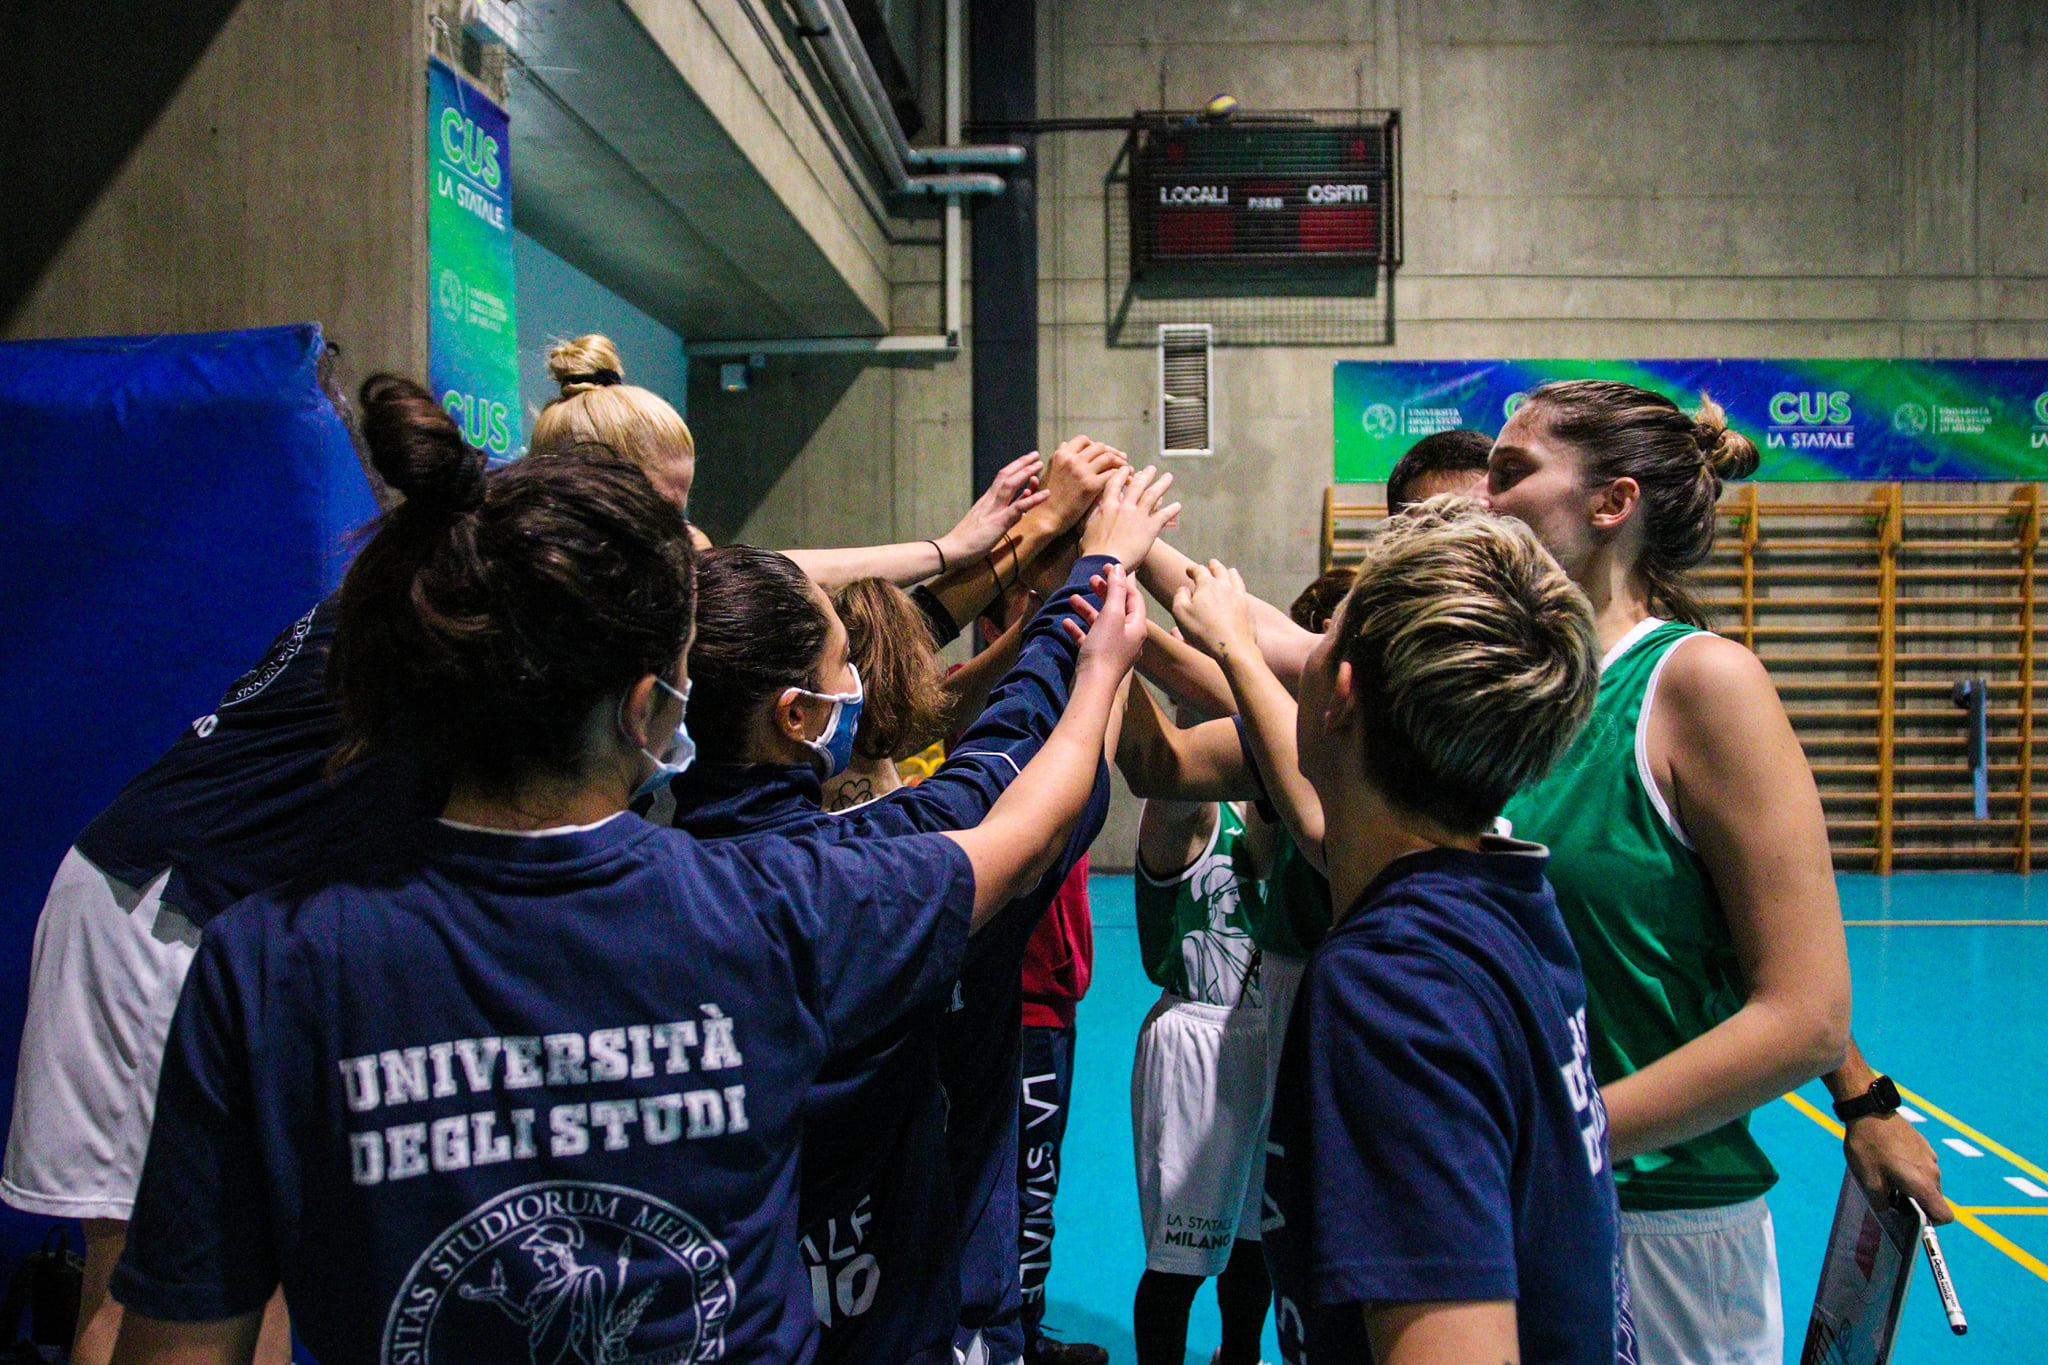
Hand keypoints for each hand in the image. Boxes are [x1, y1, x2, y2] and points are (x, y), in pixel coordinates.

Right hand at [938, 452, 1051, 564]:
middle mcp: (989, 501)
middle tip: (1035, 454)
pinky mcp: (998, 522)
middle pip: (1005, 475)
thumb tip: (1021, 513)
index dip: (1014, 468)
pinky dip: (1033, 499)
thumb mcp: (986, 525)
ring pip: (1010, 484)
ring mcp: (993, 510)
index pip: (1000, 479)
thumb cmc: (967, 542)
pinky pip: (1018, 507)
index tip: (1026, 461)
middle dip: (1021, 463)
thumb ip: (1004, 517)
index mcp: (986, 501)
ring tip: (1039, 464)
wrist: (951, 551)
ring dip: (1026, 473)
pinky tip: (1046, 493)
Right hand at [1038, 436, 1127, 530]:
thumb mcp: (1049, 472)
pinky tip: (1128, 481)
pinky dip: (1123, 476)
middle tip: (1123, 458)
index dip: (1097, 445)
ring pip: (1108, 458)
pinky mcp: (1090, 485)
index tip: (1104, 452)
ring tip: (1128, 469)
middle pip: (1099, 447)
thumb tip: (1066, 444)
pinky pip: (1112, 474)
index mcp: (1061, 454)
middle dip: (1113, 452)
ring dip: (1121, 462)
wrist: (1045, 518)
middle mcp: (1071, 459)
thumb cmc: (1046, 498)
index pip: (1083, 440)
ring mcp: (1081, 471)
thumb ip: (1061, 459)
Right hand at [1063, 563, 1147, 678]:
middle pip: (1117, 609)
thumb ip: (1115, 590)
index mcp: (1137, 626)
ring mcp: (1113, 649)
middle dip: (1104, 592)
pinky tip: (1066, 622)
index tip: (1106, 566)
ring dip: (1087, 609)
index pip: (1133, 597)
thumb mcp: (1112, 614)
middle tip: (1091, 578)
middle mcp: (1128, 637)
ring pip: (1101, 623)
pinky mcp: (1098, 659)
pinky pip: (1089, 639)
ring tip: (1071, 598)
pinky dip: (1079, 629)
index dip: (1120, 580)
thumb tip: (1119, 568)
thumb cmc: (1105, 649)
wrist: (1093, 686)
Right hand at [1080, 465, 1179, 565]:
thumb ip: (1093, 512)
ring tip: (1168, 477)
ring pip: (1152, 495)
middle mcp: (1124, 507)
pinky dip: (1171, 510)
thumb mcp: (1087, 526)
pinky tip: (1177, 506)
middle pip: (1137, 486)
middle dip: (1146, 475)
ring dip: (1162, 484)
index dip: (1122, 475)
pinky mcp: (1150, 528)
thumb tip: (1094, 503)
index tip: (1127, 469)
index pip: (1115, 484)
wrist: (1105, 562)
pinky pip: (1163, 515)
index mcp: (1108, 506)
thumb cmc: (1093, 550)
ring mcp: (1138, 516)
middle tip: (1152, 469)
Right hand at [1171, 560, 1258, 661]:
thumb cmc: (1203, 631)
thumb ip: (1180, 597)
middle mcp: (1225, 586)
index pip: (1199, 571)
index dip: (1193, 569)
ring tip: (1230, 570)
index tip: (1189, 570)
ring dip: (1230, 573)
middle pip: (1220, 571)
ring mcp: (1239, 596)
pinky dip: (1239, 586)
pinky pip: (1243, 592)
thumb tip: (1184, 589)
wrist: (1232, 647)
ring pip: (1235, 579)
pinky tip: (1239, 590)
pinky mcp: (1247, 608)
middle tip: (1212, 562)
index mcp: (1207, 585)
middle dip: (1214, 566)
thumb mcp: (1181, 614)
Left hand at [1845, 1114, 1952, 1224]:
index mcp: (1923, 1184)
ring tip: (1887, 1177)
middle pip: (1934, 1200)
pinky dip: (1912, 1171)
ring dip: (1913, 1187)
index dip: (1933, 1224)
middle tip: (1891, 1197)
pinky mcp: (1924, 1146)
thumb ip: (1882, 1202)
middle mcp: (1933, 1172)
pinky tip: (1890, 1162)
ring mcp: (1930, 1157)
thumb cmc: (1868, 1147)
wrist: (1869, 1111)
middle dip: (1917, 1204)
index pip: (1945, 1215)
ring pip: (1928, 1183)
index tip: (1913, 1219)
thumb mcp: (1868, 1181)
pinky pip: (1923, 1167)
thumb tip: (1888, 1210)